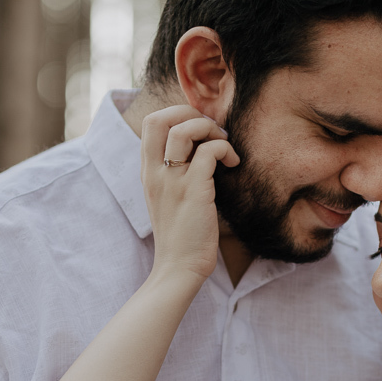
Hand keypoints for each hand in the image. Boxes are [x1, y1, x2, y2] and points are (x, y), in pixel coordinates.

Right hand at [140, 106, 239, 280]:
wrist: (179, 267)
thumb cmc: (181, 235)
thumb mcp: (168, 199)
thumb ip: (173, 173)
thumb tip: (199, 150)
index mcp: (148, 172)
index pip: (150, 123)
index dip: (177, 114)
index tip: (200, 130)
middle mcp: (155, 173)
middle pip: (160, 118)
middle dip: (190, 113)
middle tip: (212, 131)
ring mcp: (173, 181)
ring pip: (184, 130)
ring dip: (210, 129)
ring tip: (225, 145)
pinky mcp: (194, 192)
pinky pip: (208, 152)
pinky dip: (225, 149)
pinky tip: (233, 163)